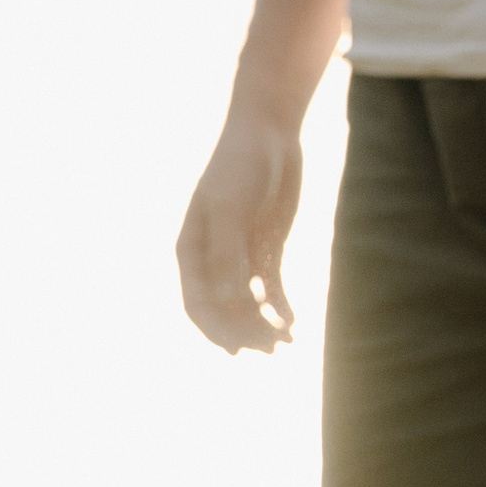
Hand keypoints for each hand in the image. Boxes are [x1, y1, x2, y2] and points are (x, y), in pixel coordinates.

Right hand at [176, 114, 302, 353]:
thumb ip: (229, 254)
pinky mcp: (267, 250)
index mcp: (191, 250)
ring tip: (287, 341)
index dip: (214, 330)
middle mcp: (213, 258)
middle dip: (246, 333)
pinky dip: (280, 308)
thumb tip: (229, 300)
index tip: (237, 350)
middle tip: (272, 349)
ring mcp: (241, 256)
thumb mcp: (232, 209)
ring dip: (265, 325)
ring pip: (249, 304)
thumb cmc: (240, 167)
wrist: (268, 136)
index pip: (196, 303)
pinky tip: (293, 323)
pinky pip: (271, 289)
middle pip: (225, 310)